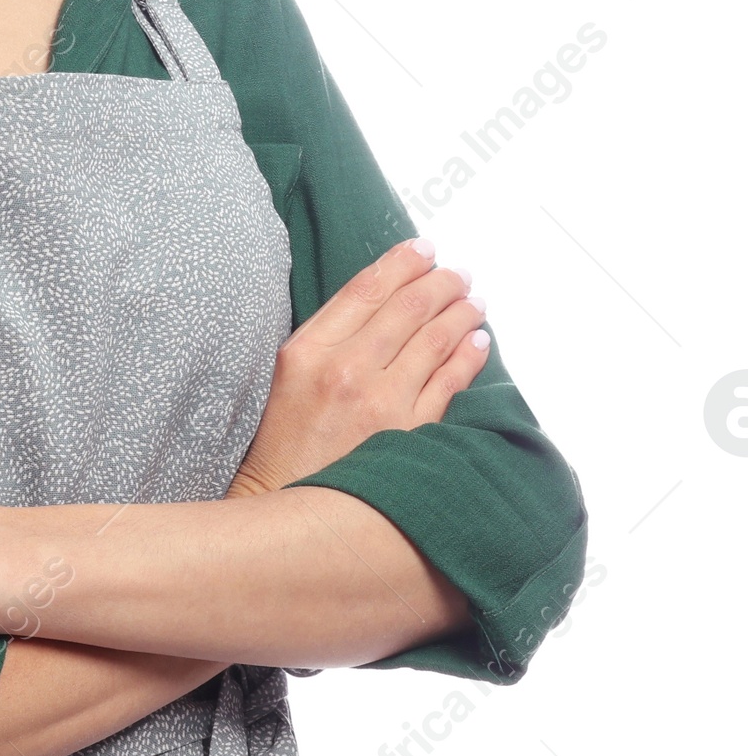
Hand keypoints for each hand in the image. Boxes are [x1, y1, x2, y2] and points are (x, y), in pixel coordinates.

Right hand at [226, 236, 488, 498]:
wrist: (284, 506)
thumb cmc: (278, 444)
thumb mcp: (283, 376)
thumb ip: (324, 339)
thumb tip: (374, 304)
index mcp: (309, 350)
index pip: (366, 289)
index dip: (401, 262)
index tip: (422, 249)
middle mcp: (347, 369)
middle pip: (408, 308)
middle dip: (440, 282)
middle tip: (457, 273)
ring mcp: (380, 402)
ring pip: (435, 340)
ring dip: (461, 313)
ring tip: (473, 300)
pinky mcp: (407, 432)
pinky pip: (449, 383)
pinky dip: (468, 357)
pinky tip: (477, 342)